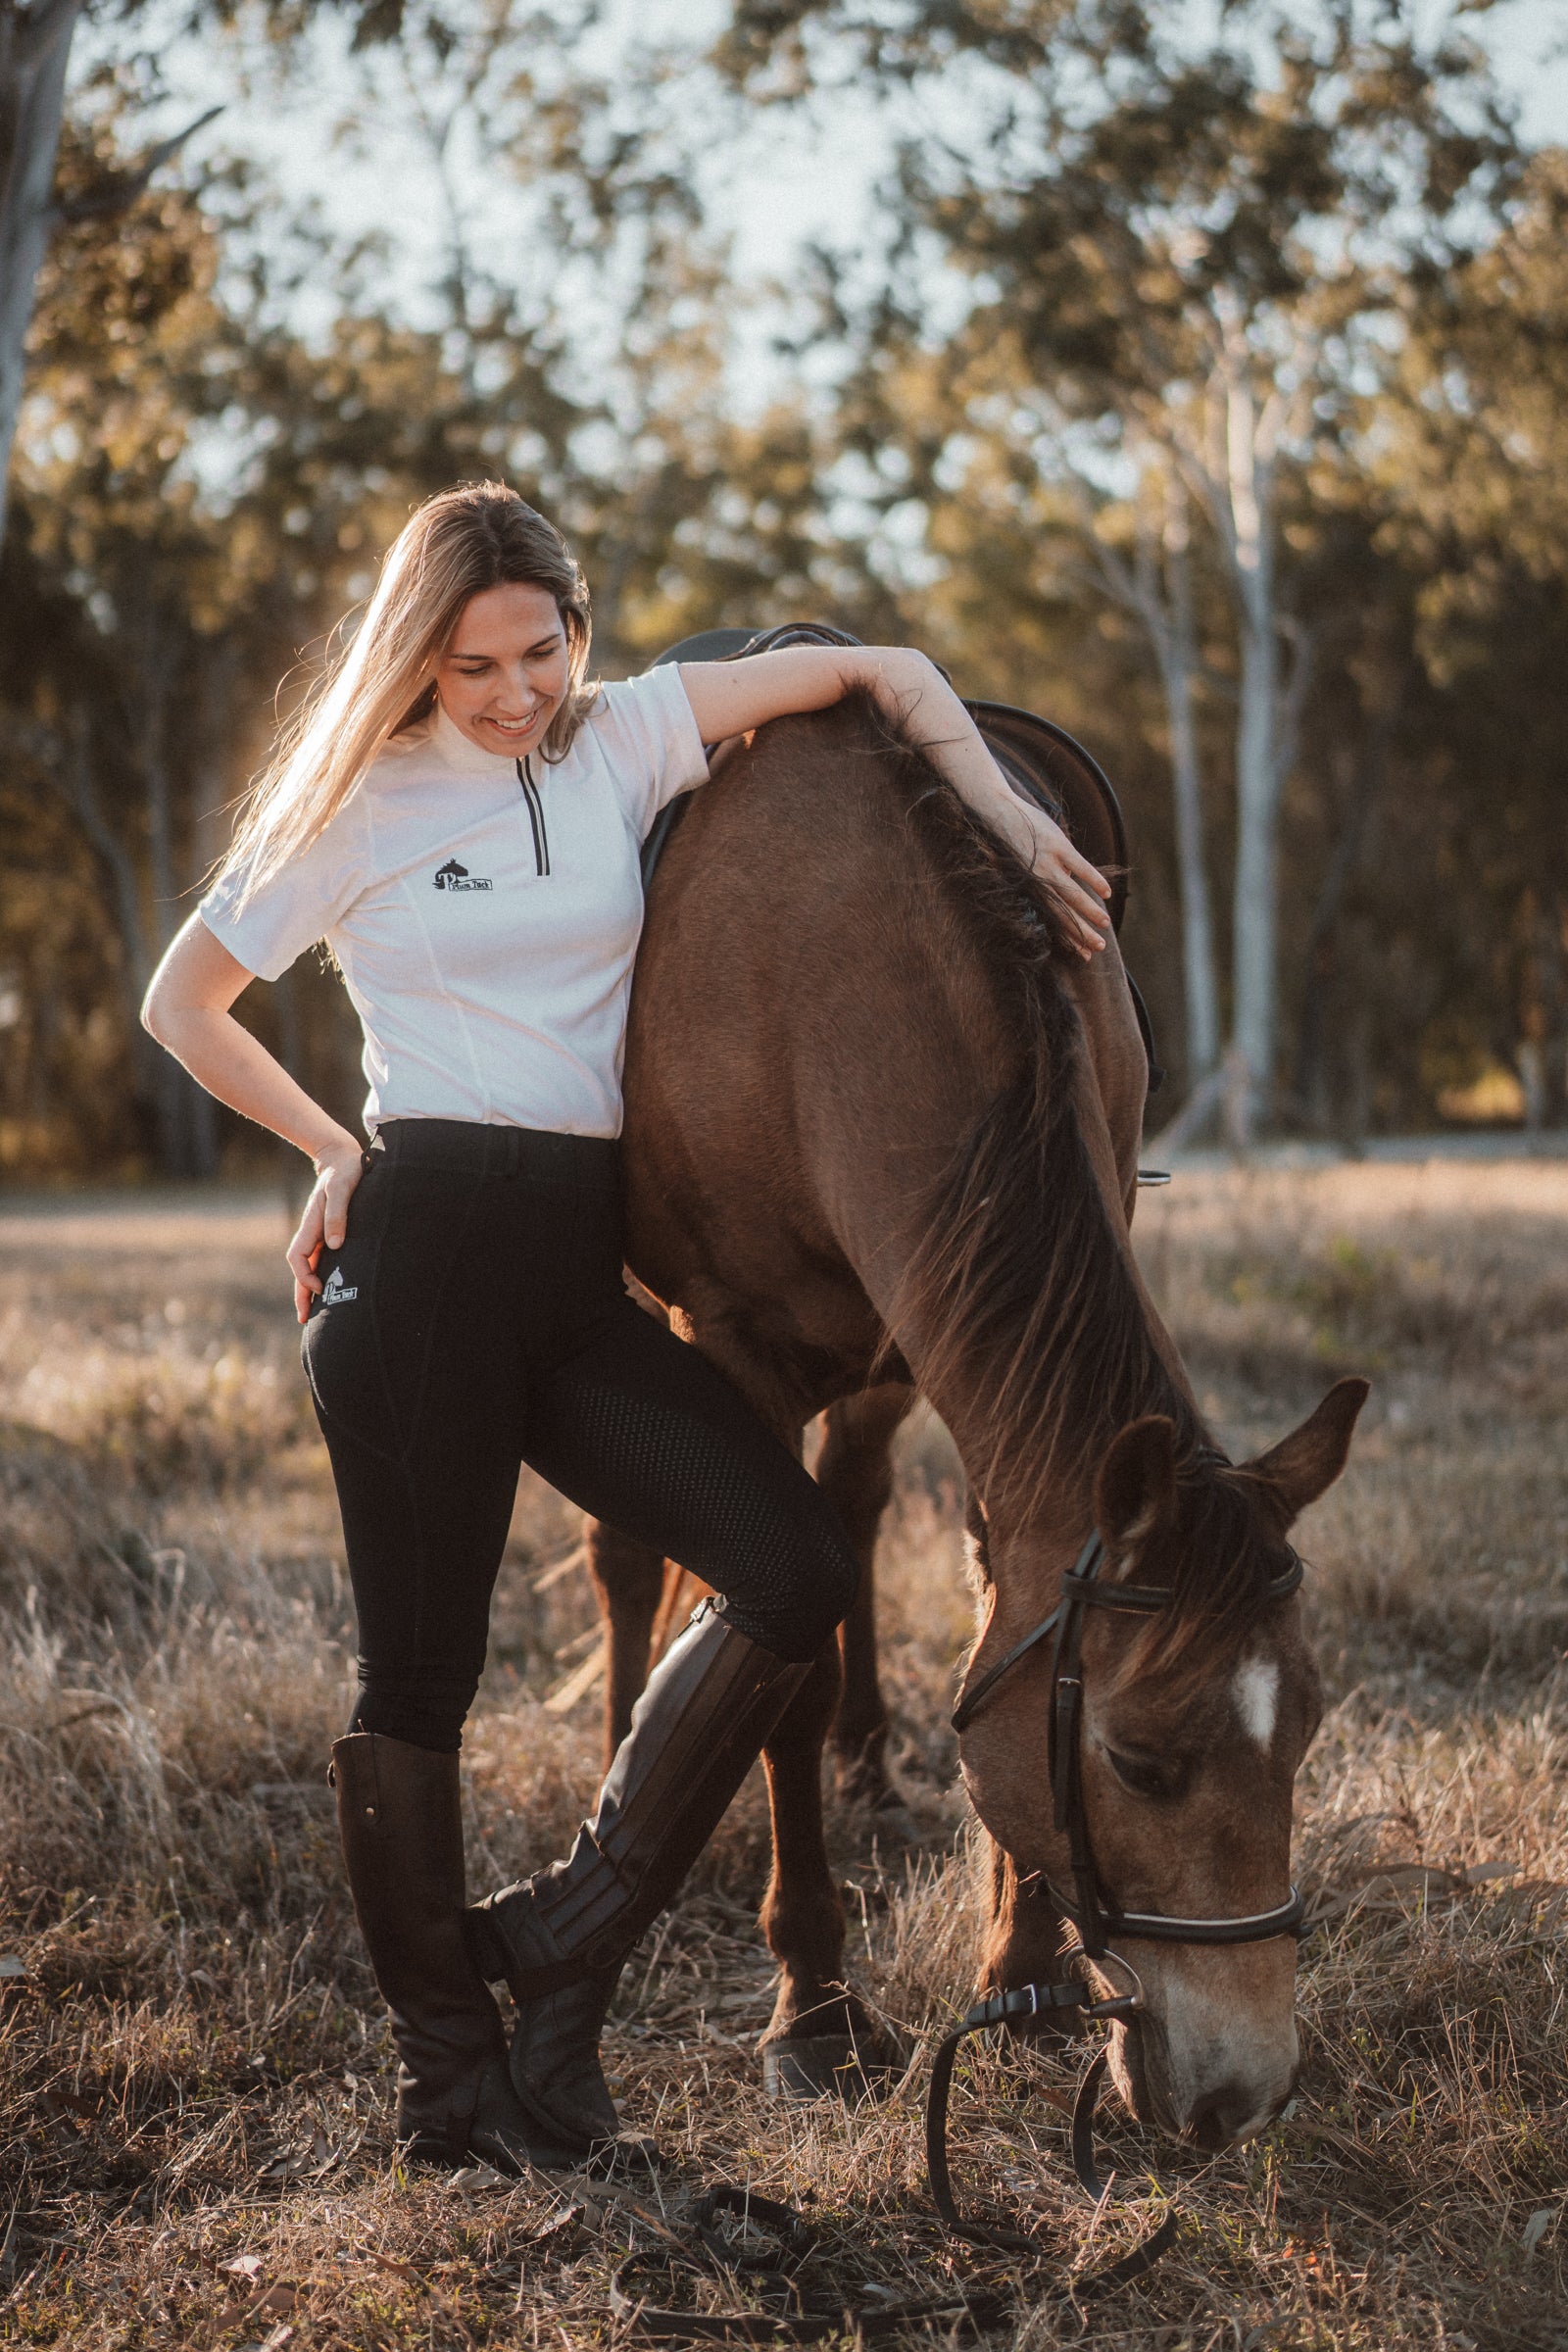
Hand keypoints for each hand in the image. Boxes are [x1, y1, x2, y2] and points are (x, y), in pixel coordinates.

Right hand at [287, 1132, 364, 1324]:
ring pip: (309, 1266)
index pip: (298, 1258)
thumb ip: (337, 1215)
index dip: (305, 1276)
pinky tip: (325, 1289)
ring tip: (311, 1313)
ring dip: (308, 1289)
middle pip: (300, 1268)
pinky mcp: (328, 1233)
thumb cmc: (345, 1172)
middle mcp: (311, 1232)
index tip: (319, 1289)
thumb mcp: (342, 1189)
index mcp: (311, 1225)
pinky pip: (319, 1260)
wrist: (341, 1158)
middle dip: (301, 1294)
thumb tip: (335, 1245)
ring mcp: (318, 1234)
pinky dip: (318, 1276)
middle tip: (304, 1319)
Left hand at [1010, 804, 1112, 958]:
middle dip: (1081, 933)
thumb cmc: (1010, 837)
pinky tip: (1106, 894)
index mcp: (1028, 889)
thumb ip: (1045, 877)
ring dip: (1090, 912)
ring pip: (1072, 895)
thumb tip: (1070, 883)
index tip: (1083, 955)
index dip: (1068, 938)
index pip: (1052, 920)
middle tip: (1098, 949)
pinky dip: (1094, 880)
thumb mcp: (1023, 865)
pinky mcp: (1057, 846)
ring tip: (1105, 926)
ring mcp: (1047, 864)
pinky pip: (1080, 867)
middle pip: (1063, 914)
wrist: (995, 811)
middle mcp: (1036, 882)